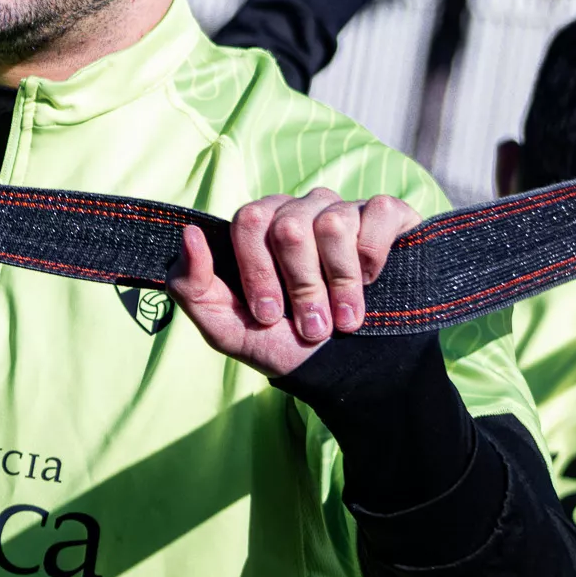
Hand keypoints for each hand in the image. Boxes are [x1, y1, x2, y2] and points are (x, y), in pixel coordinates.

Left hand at [167, 188, 420, 377]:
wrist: (348, 368)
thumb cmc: (284, 343)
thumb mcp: (228, 329)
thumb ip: (193, 287)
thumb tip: (189, 233)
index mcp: (259, 227)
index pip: (249, 222)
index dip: (258, 271)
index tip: (268, 316)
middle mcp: (299, 209)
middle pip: (290, 227)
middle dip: (302, 287)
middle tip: (313, 327)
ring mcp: (342, 208)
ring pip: (333, 225)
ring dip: (340, 282)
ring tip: (345, 320)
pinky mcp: (385, 214)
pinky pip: (378, 215)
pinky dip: (374, 257)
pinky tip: (374, 282)